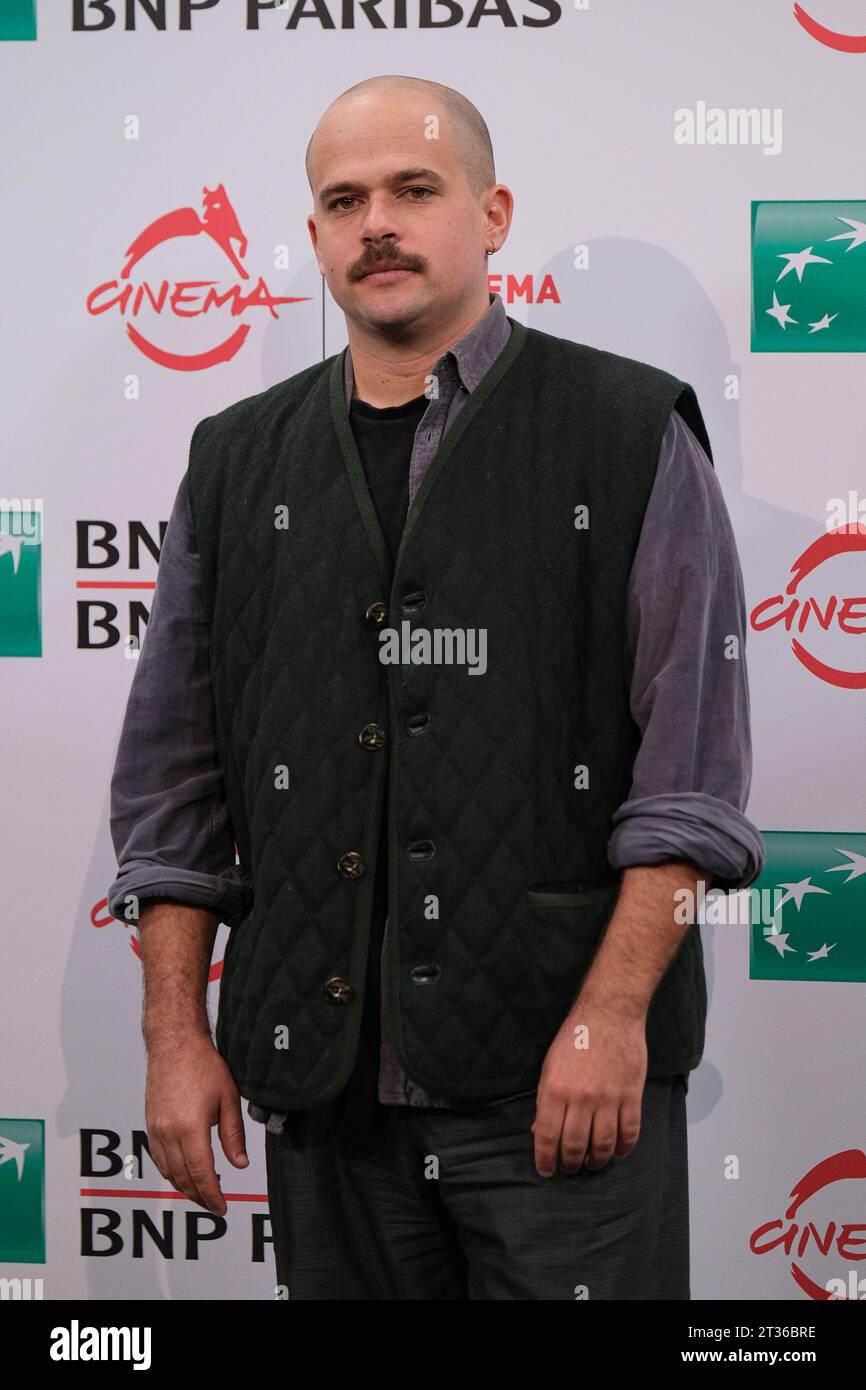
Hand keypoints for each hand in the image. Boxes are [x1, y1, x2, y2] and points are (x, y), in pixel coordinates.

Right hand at [145, 1032, 247, 1214]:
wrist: (175, 1043)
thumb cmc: (203, 1065)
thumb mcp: (228, 1099)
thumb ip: (233, 1135)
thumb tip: (240, 1164)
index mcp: (190, 1129)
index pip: (202, 1174)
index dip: (212, 1195)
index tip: (222, 1207)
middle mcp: (168, 1133)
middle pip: (183, 1178)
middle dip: (200, 1196)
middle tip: (214, 1205)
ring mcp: (156, 1129)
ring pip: (168, 1172)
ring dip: (184, 1187)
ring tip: (202, 1192)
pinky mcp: (150, 1124)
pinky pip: (159, 1158)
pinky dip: (171, 1172)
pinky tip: (183, 1173)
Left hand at [531, 1000, 646, 1176]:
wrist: (609, 1013)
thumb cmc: (574, 1038)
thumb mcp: (549, 1066)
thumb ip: (545, 1100)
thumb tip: (539, 1132)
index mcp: (555, 1090)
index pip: (547, 1137)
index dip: (546, 1159)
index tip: (547, 1170)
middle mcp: (581, 1099)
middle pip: (575, 1147)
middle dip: (571, 1164)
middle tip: (570, 1169)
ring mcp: (608, 1099)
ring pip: (603, 1146)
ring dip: (596, 1161)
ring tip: (592, 1164)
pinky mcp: (631, 1096)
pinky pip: (630, 1132)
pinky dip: (624, 1148)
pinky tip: (618, 1153)